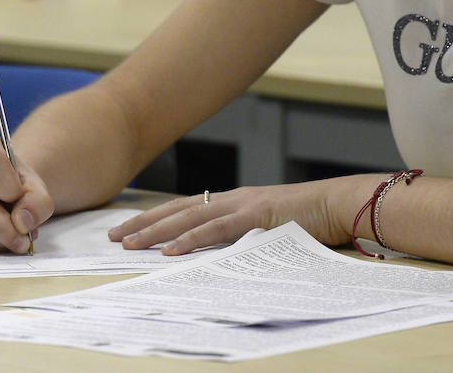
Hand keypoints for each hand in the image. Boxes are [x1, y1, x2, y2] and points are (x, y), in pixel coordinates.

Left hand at [108, 179, 363, 255]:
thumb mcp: (269, 227)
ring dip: (157, 232)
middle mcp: (233, 199)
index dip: (156, 217)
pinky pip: (215, 231)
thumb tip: (219, 252)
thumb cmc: (309, 219)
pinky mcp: (255, 217)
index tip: (130, 228)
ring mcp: (243, 206)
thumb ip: (244, 234)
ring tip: (130, 244)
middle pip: (178, 210)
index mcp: (235, 201)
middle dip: (144, 223)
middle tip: (114, 237)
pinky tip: (170, 250)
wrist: (338, 205)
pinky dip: (190, 240)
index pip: (186, 208)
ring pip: (189, 218)